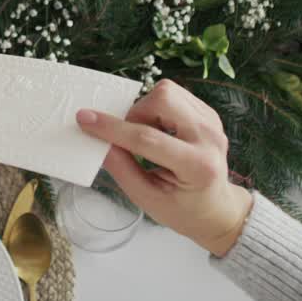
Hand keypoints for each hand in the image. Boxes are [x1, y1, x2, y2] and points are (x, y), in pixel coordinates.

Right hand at [76, 80, 253, 256]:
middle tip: (131, 137)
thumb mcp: (147, 199)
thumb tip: (99, 140)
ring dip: (146, 109)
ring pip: (168, 91)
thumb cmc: (182, 209)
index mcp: (197, 166)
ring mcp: (212, 122)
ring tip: (147, 134)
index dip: (112, 128)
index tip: (84, 119)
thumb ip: (122, 168)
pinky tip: (160, 130)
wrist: (217, 209)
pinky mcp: (208, 113)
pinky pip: (175, 94)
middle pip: (163, 100)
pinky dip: (157, 108)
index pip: (147, 138)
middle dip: (135, 113)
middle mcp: (209, 138)